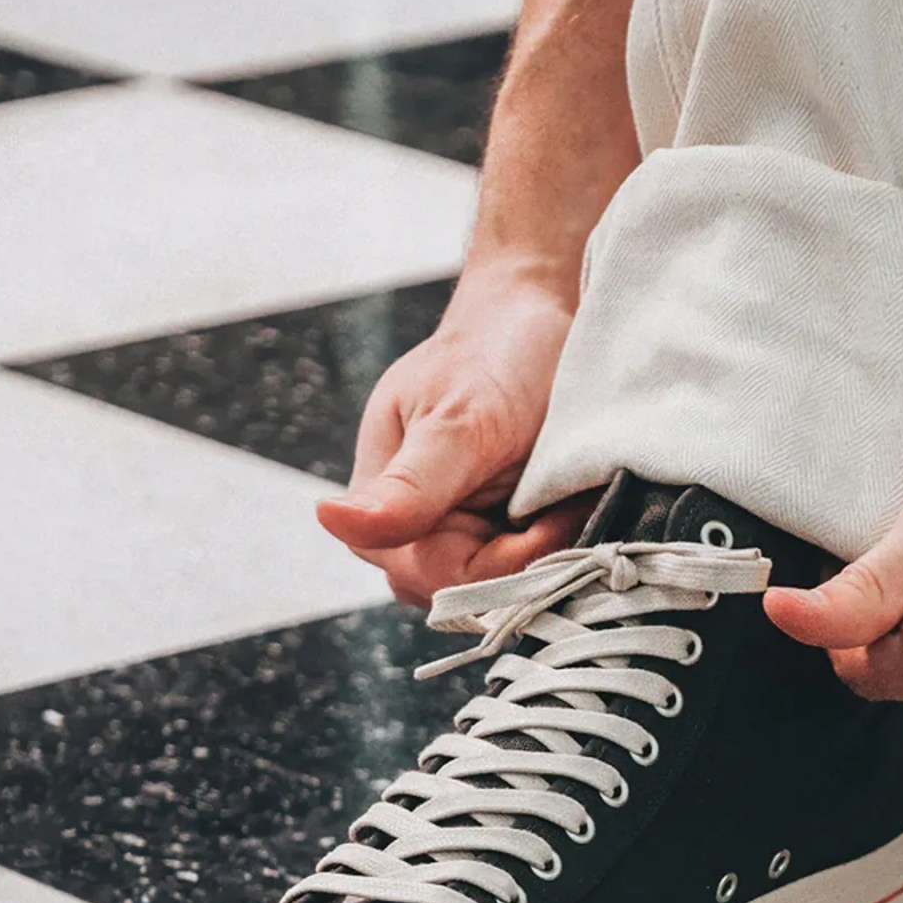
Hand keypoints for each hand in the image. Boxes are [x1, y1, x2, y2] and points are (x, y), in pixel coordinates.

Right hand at [316, 265, 587, 605]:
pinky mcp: (499, 528)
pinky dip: (560, 540)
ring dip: (548, 550)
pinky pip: (529, 565)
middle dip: (529, 558)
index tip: (551, 514)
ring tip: (564, 491)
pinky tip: (570, 501)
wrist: (543, 309)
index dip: (505, 563)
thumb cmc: (496, 352)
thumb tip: (332, 521)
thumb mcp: (459, 420)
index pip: (440, 581)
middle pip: (472, 593)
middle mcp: (413, 530)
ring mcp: (458, 531)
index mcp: (381, 506)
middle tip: (564, 496)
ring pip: (505, 585)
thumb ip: (407, 485)